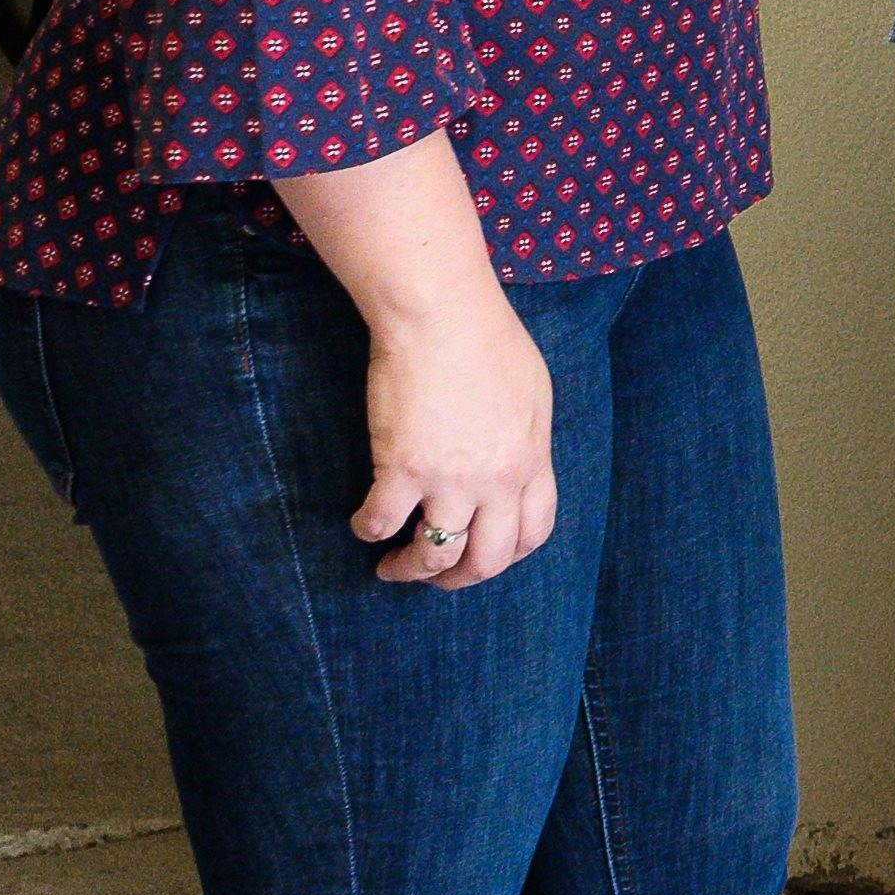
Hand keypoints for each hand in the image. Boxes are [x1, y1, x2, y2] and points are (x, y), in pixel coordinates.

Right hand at [351, 296, 559, 588]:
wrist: (443, 315)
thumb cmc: (488, 340)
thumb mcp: (532, 394)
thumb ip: (525, 438)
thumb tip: (513, 463)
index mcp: (531, 460)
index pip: (533, 531)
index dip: (507, 553)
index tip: (484, 557)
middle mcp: (497, 480)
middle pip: (487, 558)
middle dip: (460, 579)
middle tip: (436, 578)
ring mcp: (450, 479)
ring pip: (435, 554)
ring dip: (411, 568)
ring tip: (391, 567)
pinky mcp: (403, 468)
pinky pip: (382, 521)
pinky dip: (368, 530)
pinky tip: (362, 524)